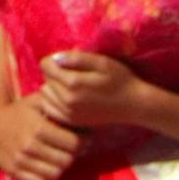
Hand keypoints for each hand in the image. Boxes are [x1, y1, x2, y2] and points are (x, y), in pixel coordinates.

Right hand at [0, 91, 79, 179]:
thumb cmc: (19, 113)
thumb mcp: (35, 101)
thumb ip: (56, 103)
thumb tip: (78, 108)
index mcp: (38, 127)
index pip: (73, 143)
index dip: (84, 141)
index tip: (85, 138)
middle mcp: (29, 146)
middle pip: (66, 160)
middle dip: (74, 155)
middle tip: (73, 149)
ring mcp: (21, 161)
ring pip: (56, 174)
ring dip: (61, 167)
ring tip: (61, 157)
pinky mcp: (16, 173)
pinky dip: (49, 178)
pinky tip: (49, 167)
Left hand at [36, 50, 152, 133]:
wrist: (134, 105)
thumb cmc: (120, 80)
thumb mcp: (102, 62)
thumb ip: (76, 59)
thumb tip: (55, 58)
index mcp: (73, 83)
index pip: (45, 65)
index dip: (53, 59)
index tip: (67, 61)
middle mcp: (67, 100)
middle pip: (45, 79)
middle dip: (54, 73)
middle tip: (72, 73)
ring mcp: (68, 113)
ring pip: (45, 94)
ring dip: (53, 87)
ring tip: (70, 85)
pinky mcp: (71, 121)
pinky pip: (49, 108)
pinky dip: (54, 101)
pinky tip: (68, 97)